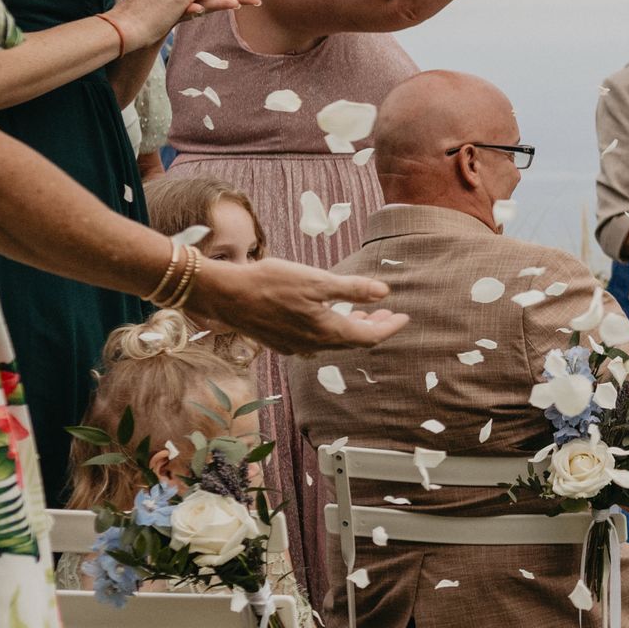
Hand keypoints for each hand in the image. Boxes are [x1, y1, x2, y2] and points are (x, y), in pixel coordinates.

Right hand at [193, 256, 405, 353]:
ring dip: (352, 328)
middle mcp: (313, 345)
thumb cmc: (270, 283)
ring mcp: (295, 346)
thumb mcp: (316, 281)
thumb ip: (352, 289)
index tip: (404, 317)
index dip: (389, 327)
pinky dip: (331, 329)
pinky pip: (315, 340)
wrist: (225, 294)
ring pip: (333, 341)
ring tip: (364, 313)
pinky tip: (328, 315)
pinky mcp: (280, 342)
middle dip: (374, 327)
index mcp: (326, 333)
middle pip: (353, 342)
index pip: (369, 338)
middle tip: (389, 314)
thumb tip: (384, 293)